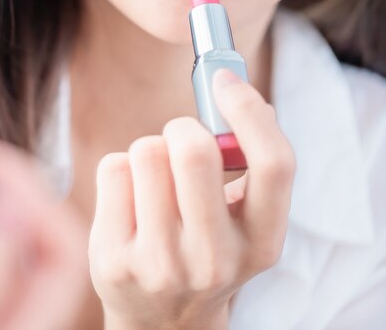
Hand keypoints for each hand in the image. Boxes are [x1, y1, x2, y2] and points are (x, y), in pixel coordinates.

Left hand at [88, 69, 295, 329]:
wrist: (159, 319)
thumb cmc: (204, 251)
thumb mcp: (243, 223)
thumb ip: (250, 168)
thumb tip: (246, 97)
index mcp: (262, 243)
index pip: (273, 165)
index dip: (249, 111)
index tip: (224, 79)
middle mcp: (214, 259)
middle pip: (195, 150)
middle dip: (182, 127)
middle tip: (179, 140)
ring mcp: (160, 263)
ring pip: (146, 151)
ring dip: (149, 151)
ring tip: (153, 179)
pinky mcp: (113, 259)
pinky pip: (113, 168)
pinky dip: (121, 168)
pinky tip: (128, 198)